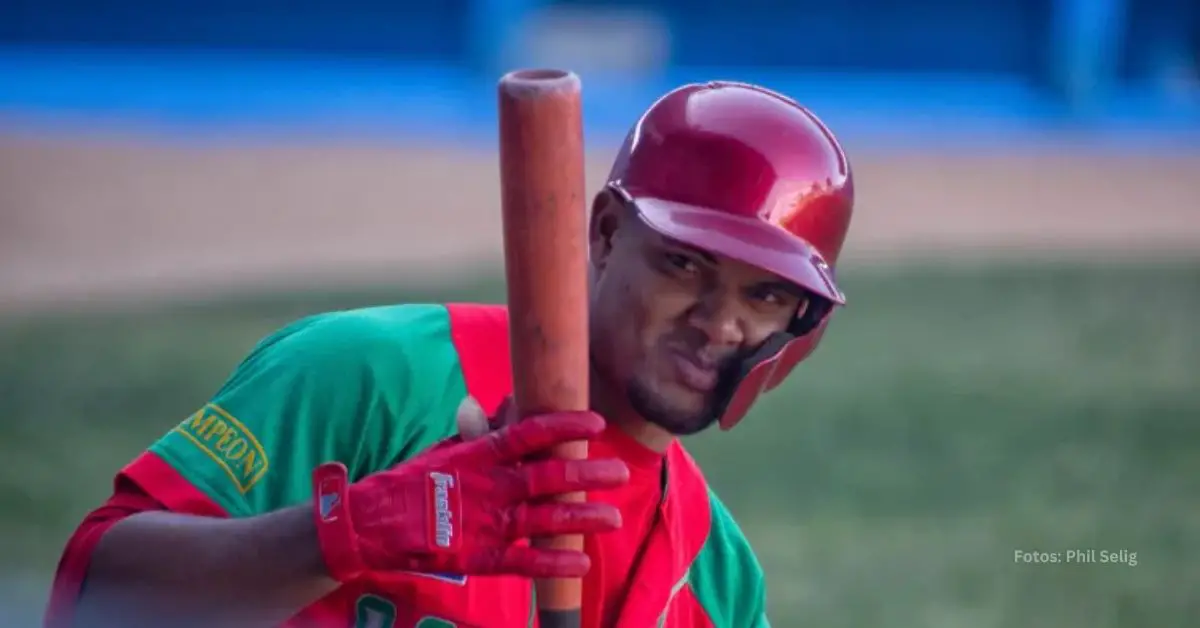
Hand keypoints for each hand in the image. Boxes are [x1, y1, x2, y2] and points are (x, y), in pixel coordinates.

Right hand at [312, 409, 625, 581]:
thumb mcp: (445, 450)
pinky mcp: (477, 556)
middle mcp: (488, 485)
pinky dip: (553, 562)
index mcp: (479, 454)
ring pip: (544, 519)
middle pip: (547, 476)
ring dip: (581, 517)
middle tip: (619, 472)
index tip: (596, 422)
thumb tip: (503, 407)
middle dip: (586, 473)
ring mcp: (485, 522)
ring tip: (612, 517)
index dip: (564, 426)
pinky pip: (522, 561)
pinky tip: (580, 562)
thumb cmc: (409, 482)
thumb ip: (478, 434)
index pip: (529, 433)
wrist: (367, 524)